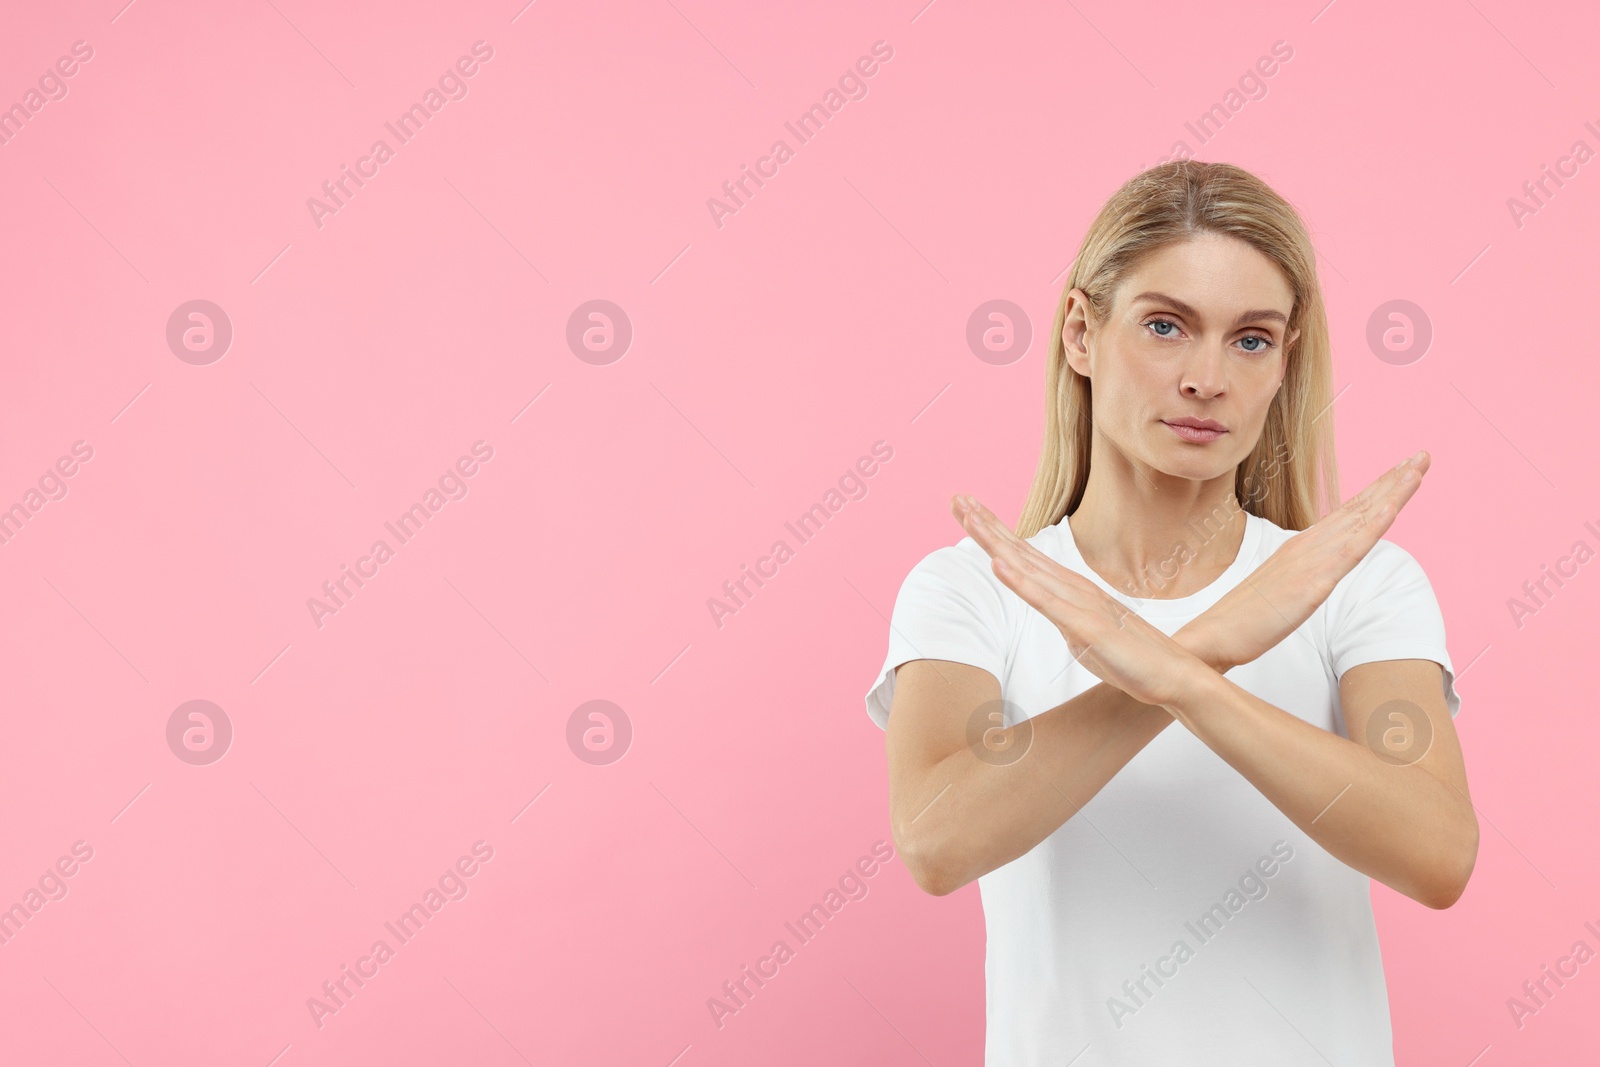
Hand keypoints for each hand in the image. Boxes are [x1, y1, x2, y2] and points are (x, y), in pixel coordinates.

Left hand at [953, 495, 1205, 707]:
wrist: (1172, 674)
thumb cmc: (1130, 657)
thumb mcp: (1084, 633)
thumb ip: (1065, 616)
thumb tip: (1049, 609)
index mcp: (1068, 588)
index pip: (1023, 555)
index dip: (994, 532)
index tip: (968, 509)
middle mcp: (1070, 587)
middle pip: (1019, 551)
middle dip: (985, 525)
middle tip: (956, 497)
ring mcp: (1077, 603)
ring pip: (1027, 567)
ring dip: (995, 542)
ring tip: (969, 517)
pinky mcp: (1084, 625)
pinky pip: (1046, 601)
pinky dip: (1020, 582)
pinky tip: (999, 565)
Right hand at [1183, 450, 1430, 672]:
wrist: (1212, 637)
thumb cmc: (1239, 621)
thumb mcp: (1277, 595)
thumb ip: (1296, 581)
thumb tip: (1309, 581)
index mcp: (1299, 549)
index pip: (1344, 515)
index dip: (1374, 492)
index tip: (1400, 472)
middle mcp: (1306, 546)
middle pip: (1356, 508)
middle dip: (1390, 481)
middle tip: (1421, 456)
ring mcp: (1310, 561)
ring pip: (1359, 520)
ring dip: (1390, 491)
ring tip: (1417, 467)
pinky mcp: (1312, 583)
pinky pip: (1350, 550)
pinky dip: (1373, 525)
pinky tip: (1393, 508)